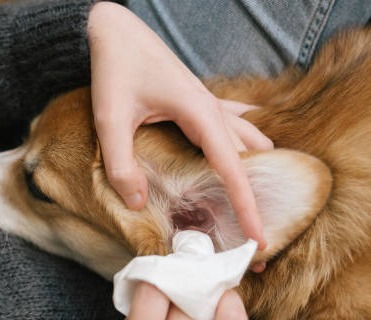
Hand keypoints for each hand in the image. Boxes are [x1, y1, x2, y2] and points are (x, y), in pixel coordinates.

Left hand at [87, 2, 272, 248]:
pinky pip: (236, 123)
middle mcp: (213, 110)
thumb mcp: (110, 119)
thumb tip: (138, 204)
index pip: (233, 168)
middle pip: (250, 158)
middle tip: (256, 233)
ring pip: (249, 139)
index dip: (248, 206)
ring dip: (256, 169)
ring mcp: (210, 103)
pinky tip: (251, 154)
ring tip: (255, 202)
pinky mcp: (201, 101)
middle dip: (258, 194)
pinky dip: (245, 145)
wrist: (116, 30)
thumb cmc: (114, 68)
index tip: (260, 238)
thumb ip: (121, 163)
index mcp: (199, 114)